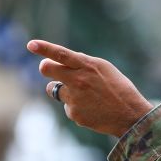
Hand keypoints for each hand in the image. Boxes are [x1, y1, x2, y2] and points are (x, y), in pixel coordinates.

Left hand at [28, 39, 154, 136]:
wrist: (129, 115)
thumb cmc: (119, 89)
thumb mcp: (104, 69)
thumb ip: (83, 64)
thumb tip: (62, 61)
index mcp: (87, 66)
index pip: (61, 54)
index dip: (44, 48)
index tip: (31, 45)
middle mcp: (78, 80)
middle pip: (47, 70)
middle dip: (46, 68)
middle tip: (48, 69)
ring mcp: (74, 98)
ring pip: (53, 90)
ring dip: (61, 89)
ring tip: (81, 94)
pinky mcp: (73, 113)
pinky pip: (66, 106)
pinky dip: (75, 106)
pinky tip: (90, 108)